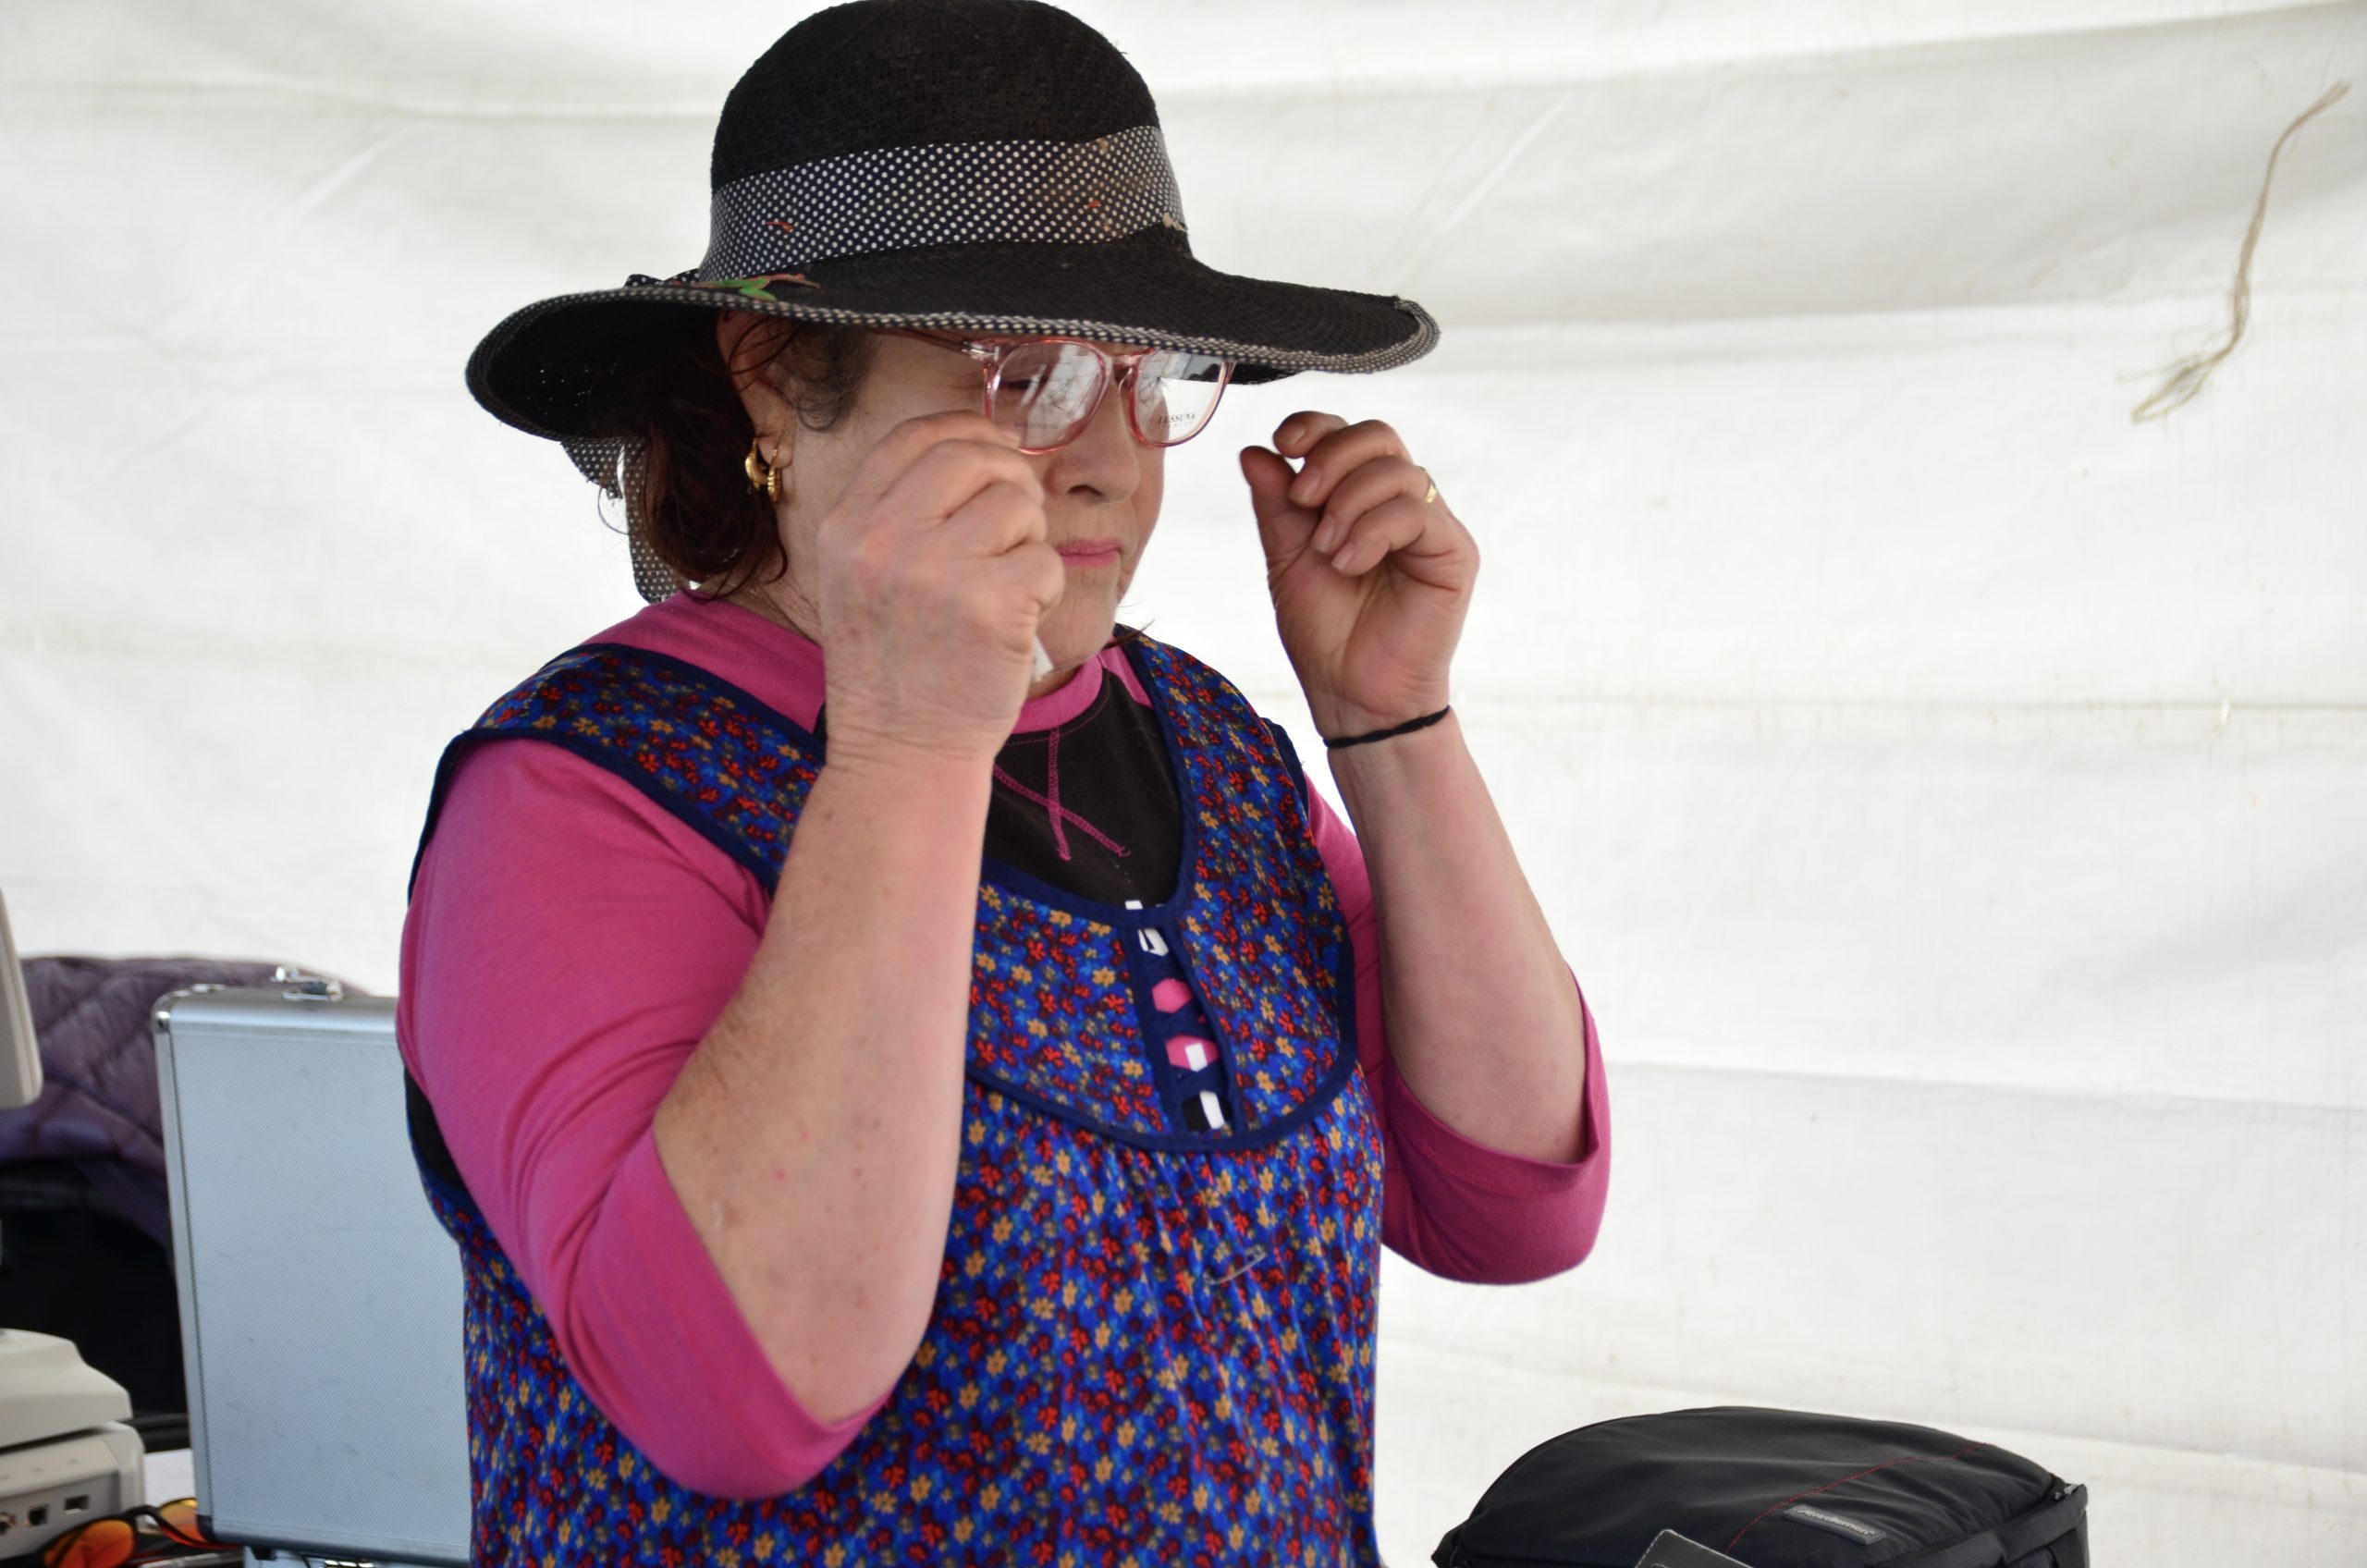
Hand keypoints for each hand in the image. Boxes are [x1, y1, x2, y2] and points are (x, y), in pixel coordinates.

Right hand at [812, 412, 1064, 768]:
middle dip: (1011, 478)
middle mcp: (882, 538)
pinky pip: (1045, 559)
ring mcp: (936, 569)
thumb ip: (900, 513)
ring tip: (1006, 587)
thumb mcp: (860, 578)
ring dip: (1029, 540)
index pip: (915, 436)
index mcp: (846, 524)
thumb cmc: (894, 669)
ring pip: (1017, 504)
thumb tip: (981, 449)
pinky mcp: (990, 605)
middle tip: (1018, 523)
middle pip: (972, 455)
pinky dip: (1046, 588)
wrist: (901, 753)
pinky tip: (1019, 621)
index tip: (995, 450)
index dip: (968, 430)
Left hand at [1239, 414, 1477, 738]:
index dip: (1315, 426)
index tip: (1282, 444)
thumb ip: (1275, 505)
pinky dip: (1373, 530)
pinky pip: (1417, 511)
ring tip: (1327, 552)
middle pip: (1379, 436)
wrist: (1353, 694)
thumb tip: (1255, 451)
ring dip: (1348, 503)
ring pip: (1397, 471)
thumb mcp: (1287, 558)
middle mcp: (1400, 504)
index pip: (1347, 434)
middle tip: (1302, 500)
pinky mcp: (1453, 552)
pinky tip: (1348, 563)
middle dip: (1331, 457)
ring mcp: (1431, 526)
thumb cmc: (1326, 632)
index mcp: (1361, 499)